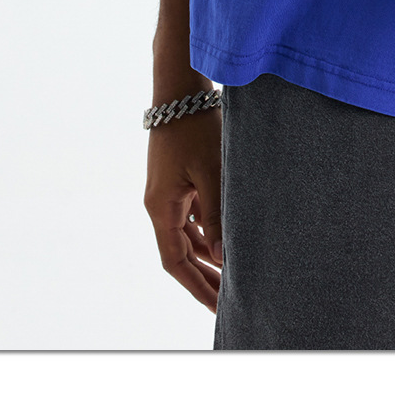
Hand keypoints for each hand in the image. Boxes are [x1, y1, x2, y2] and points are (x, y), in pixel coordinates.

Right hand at [144, 108, 223, 311]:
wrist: (181, 88)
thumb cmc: (194, 127)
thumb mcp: (210, 172)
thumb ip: (217, 215)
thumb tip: (224, 256)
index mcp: (161, 208)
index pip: (175, 262)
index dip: (196, 286)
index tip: (216, 306)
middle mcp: (161, 204)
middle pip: (182, 252)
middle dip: (204, 276)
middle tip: (229, 299)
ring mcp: (170, 191)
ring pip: (190, 234)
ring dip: (209, 253)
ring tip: (234, 273)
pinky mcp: (181, 178)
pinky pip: (194, 214)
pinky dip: (211, 229)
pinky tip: (230, 237)